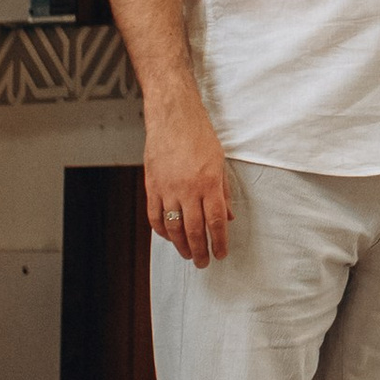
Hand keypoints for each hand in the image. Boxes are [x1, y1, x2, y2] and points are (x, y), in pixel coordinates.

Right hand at [144, 102, 233, 262]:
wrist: (173, 117)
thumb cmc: (199, 135)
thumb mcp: (220, 161)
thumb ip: (223, 191)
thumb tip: (228, 217)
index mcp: (209, 183)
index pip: (215, 222)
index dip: (219, 242)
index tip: (221, 254)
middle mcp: (188, 189)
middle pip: (194, 230)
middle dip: (200, 251)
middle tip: (203, 262)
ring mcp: (167, 189)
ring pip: (173, 227)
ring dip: (181, 245)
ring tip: (188, 254)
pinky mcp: (152, 186)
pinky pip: (155, 216)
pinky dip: (162, 231)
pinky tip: (169, 237)